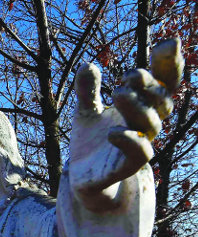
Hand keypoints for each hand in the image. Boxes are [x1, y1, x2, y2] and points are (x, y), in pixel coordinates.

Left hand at [70, 38, 183, 210]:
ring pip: (151, 126)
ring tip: (117, 93)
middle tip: (127, 76)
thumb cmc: (91, 144)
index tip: (166, 43)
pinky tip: (113, 132)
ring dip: (137, 107)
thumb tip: (88, 64)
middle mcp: (144, 127)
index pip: (163, 85)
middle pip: (160, 103)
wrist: (83, 179)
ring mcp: (138, 147)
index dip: (168, 66)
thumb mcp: (86, 113)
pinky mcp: (125, 168)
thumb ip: (88, 91)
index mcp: (140, 109)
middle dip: (148, 86)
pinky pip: (138, 155)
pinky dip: (129, 141)